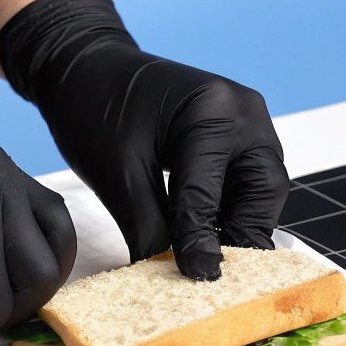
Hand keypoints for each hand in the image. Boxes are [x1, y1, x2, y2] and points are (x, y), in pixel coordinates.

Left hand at [0, 0, 287, 279]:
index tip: (198, 278)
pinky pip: (244, 179)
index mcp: (214, 110)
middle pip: (262, 190)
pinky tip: (203, 233)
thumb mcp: (116, 176)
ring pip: (258, 188)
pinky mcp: (236, 132)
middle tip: (215, 271)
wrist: (83, 68)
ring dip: (237, 223)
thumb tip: (173, 275)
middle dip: (241, 233)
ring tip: (207, 256)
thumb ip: (150, 229)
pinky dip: (228, 208)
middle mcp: (244, 111)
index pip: (211, 192)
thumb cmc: (93, 108)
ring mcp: (246, 120)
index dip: (201, 241)